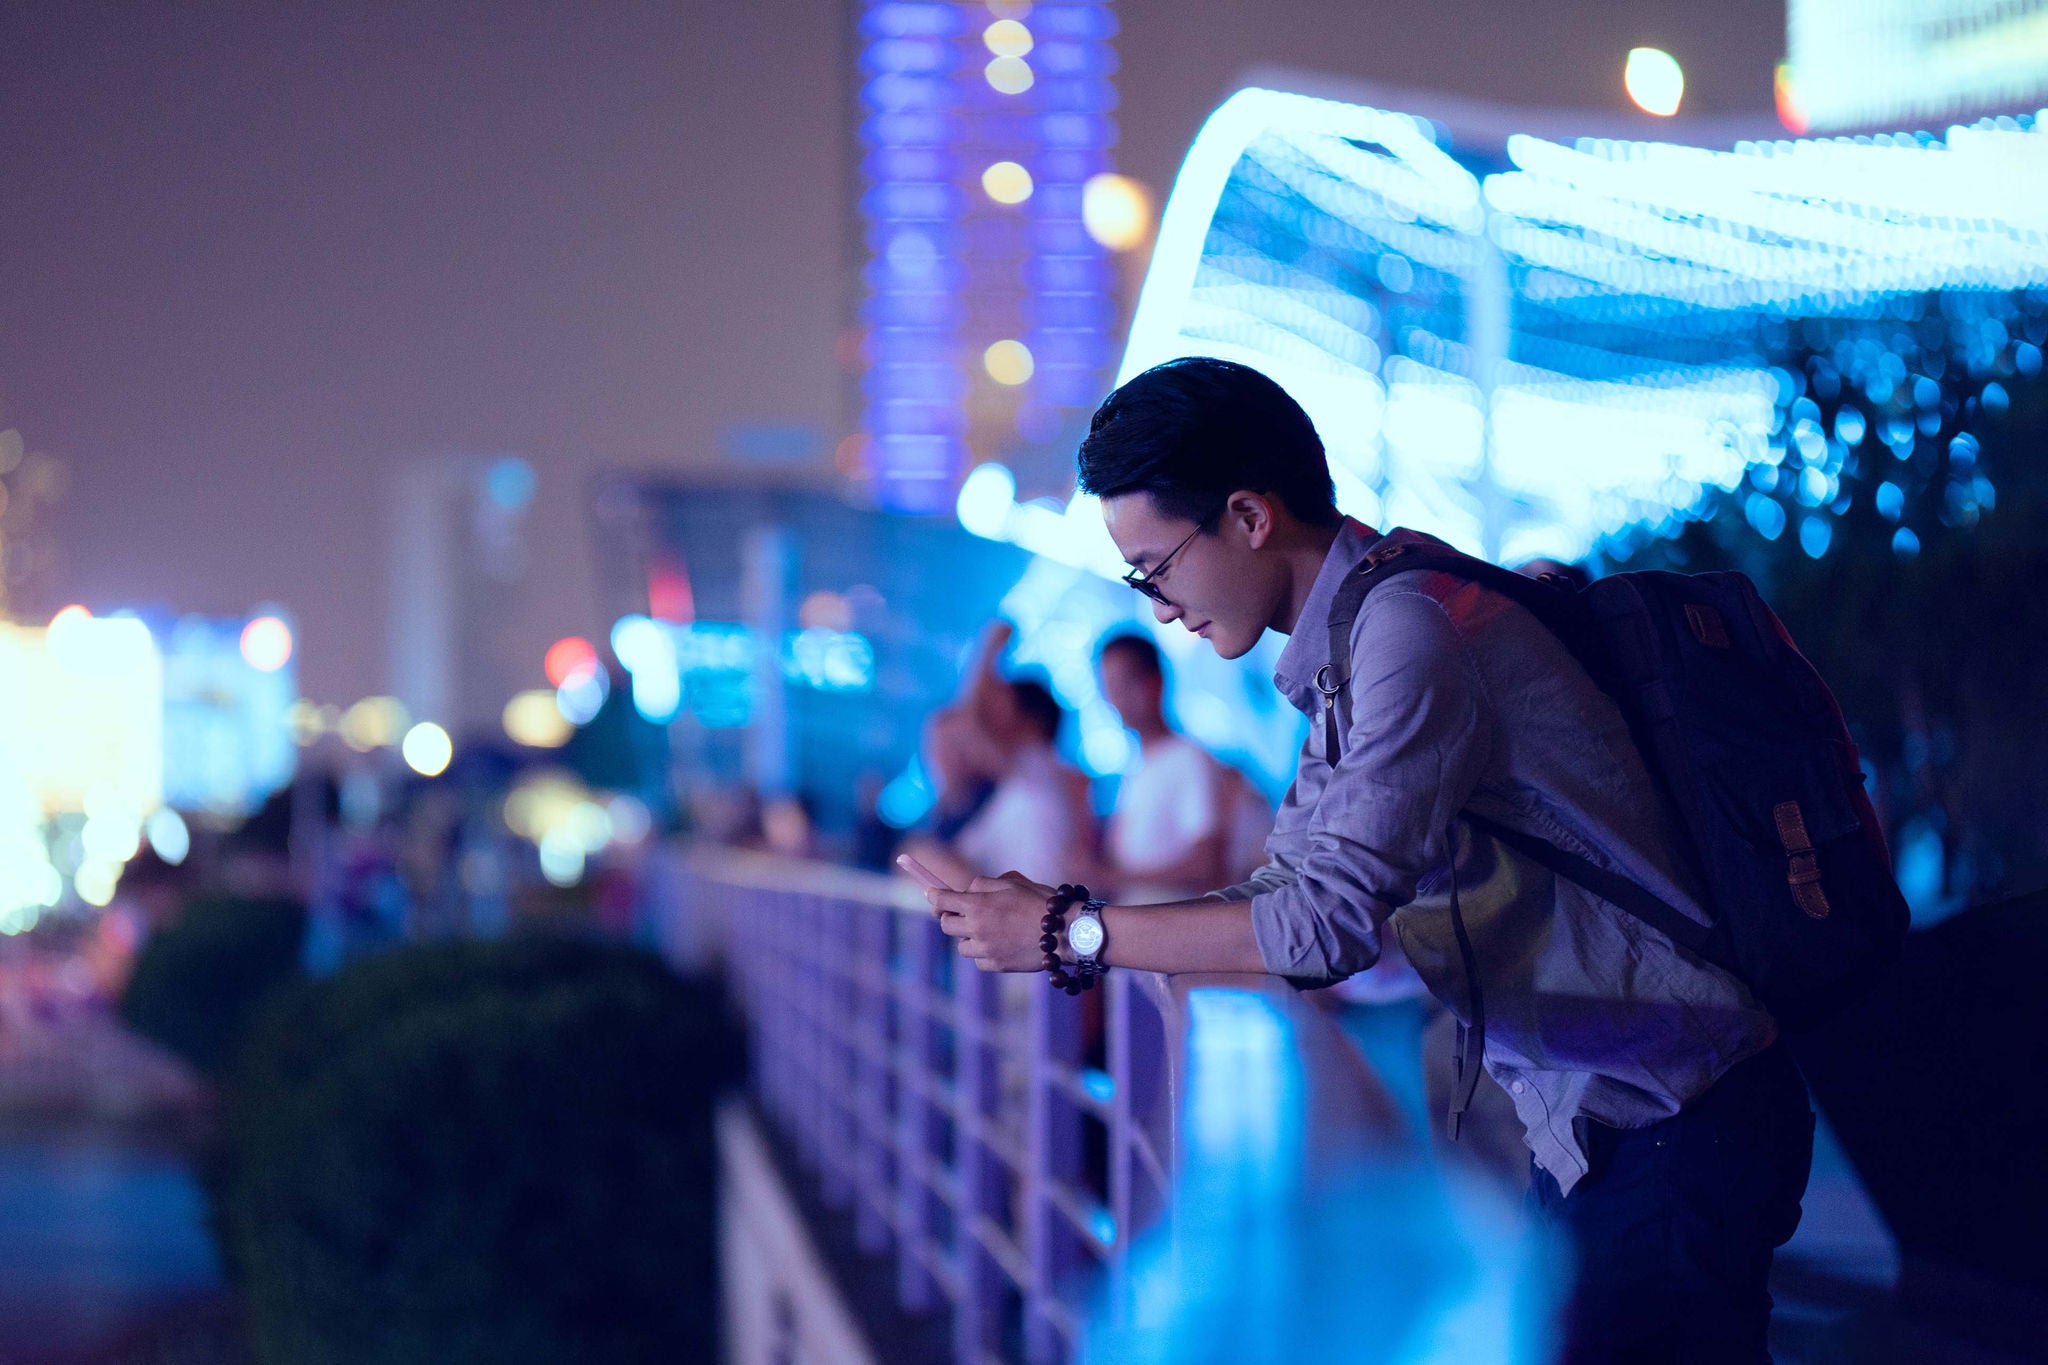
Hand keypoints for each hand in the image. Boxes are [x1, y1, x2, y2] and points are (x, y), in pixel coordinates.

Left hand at [926, 872, 1055, 971]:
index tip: (932, 893)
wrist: (1065, 932)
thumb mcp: (1012, 881)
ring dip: (969, 936)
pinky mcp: (996, 965)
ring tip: (991, 930)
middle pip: (945, 924)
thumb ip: (984, 884)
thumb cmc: (1041, 902)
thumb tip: (967, 890)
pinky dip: (984, 953)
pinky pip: (978, 960)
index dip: (934, 895)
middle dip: (950, 917)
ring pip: (962, 945)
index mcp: (978, 904)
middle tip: (963, 913)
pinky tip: (1001, 944)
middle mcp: (976, 928)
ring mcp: (985, 950)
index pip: (940, 900)